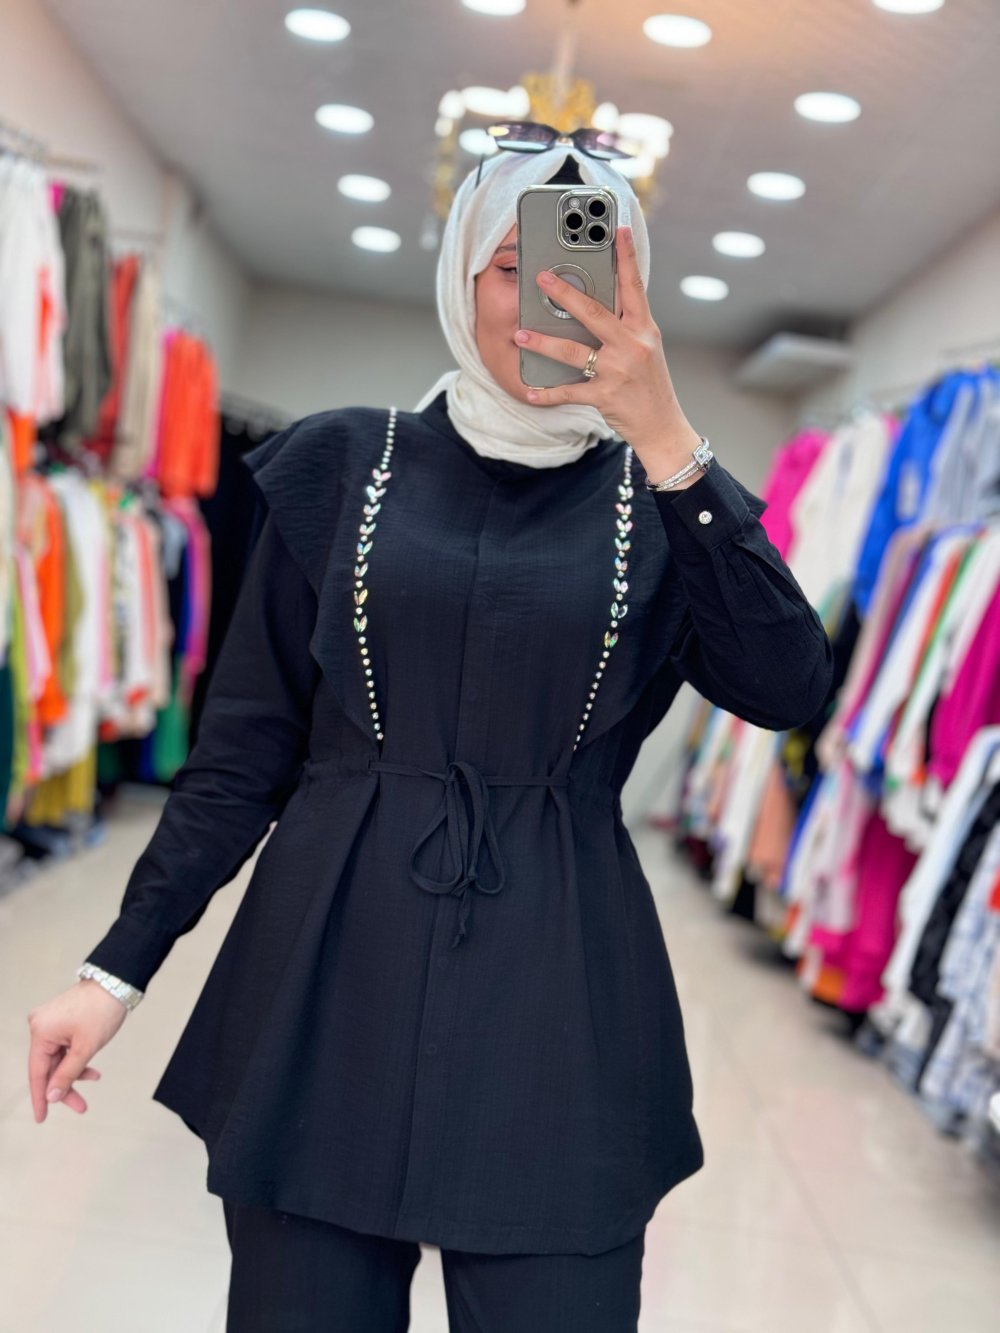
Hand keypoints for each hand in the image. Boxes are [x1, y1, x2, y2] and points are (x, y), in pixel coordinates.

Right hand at [26, 980, 128, 1121]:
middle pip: (49, 1067)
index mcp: (41, 1032)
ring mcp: (50, 1022)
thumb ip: (67, 1074)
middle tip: (81, 1107)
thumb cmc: (102, 1010)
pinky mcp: (60, 1020)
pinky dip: (76, 1058)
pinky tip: (91, 1069)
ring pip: (58, 1058)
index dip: (41, 1097)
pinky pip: (64, 1047)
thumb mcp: (86, 1048)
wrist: (117, 982)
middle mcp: (40, 1026)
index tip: (41, 1118)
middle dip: (65, 1086)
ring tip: (94, 1080)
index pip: (38, 1073)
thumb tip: (52, 1096)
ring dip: (74, 1072)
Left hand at [514, 225, 702, 467]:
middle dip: (565, 294)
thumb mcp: (647, 348)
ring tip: (520, 334)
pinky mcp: (605, 396)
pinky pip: (569, 391)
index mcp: (644, 329)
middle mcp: (632, 346)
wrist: (662, 426)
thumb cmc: (650, 385)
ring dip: (544, 343)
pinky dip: (548, 393)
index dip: (626, 256)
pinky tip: (531, 391)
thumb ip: (626, 326)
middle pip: (594, 313)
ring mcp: (618, 371)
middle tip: (542, 278)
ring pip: (574, 351)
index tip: (617, 229)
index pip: (635, 286)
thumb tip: (595, 303)